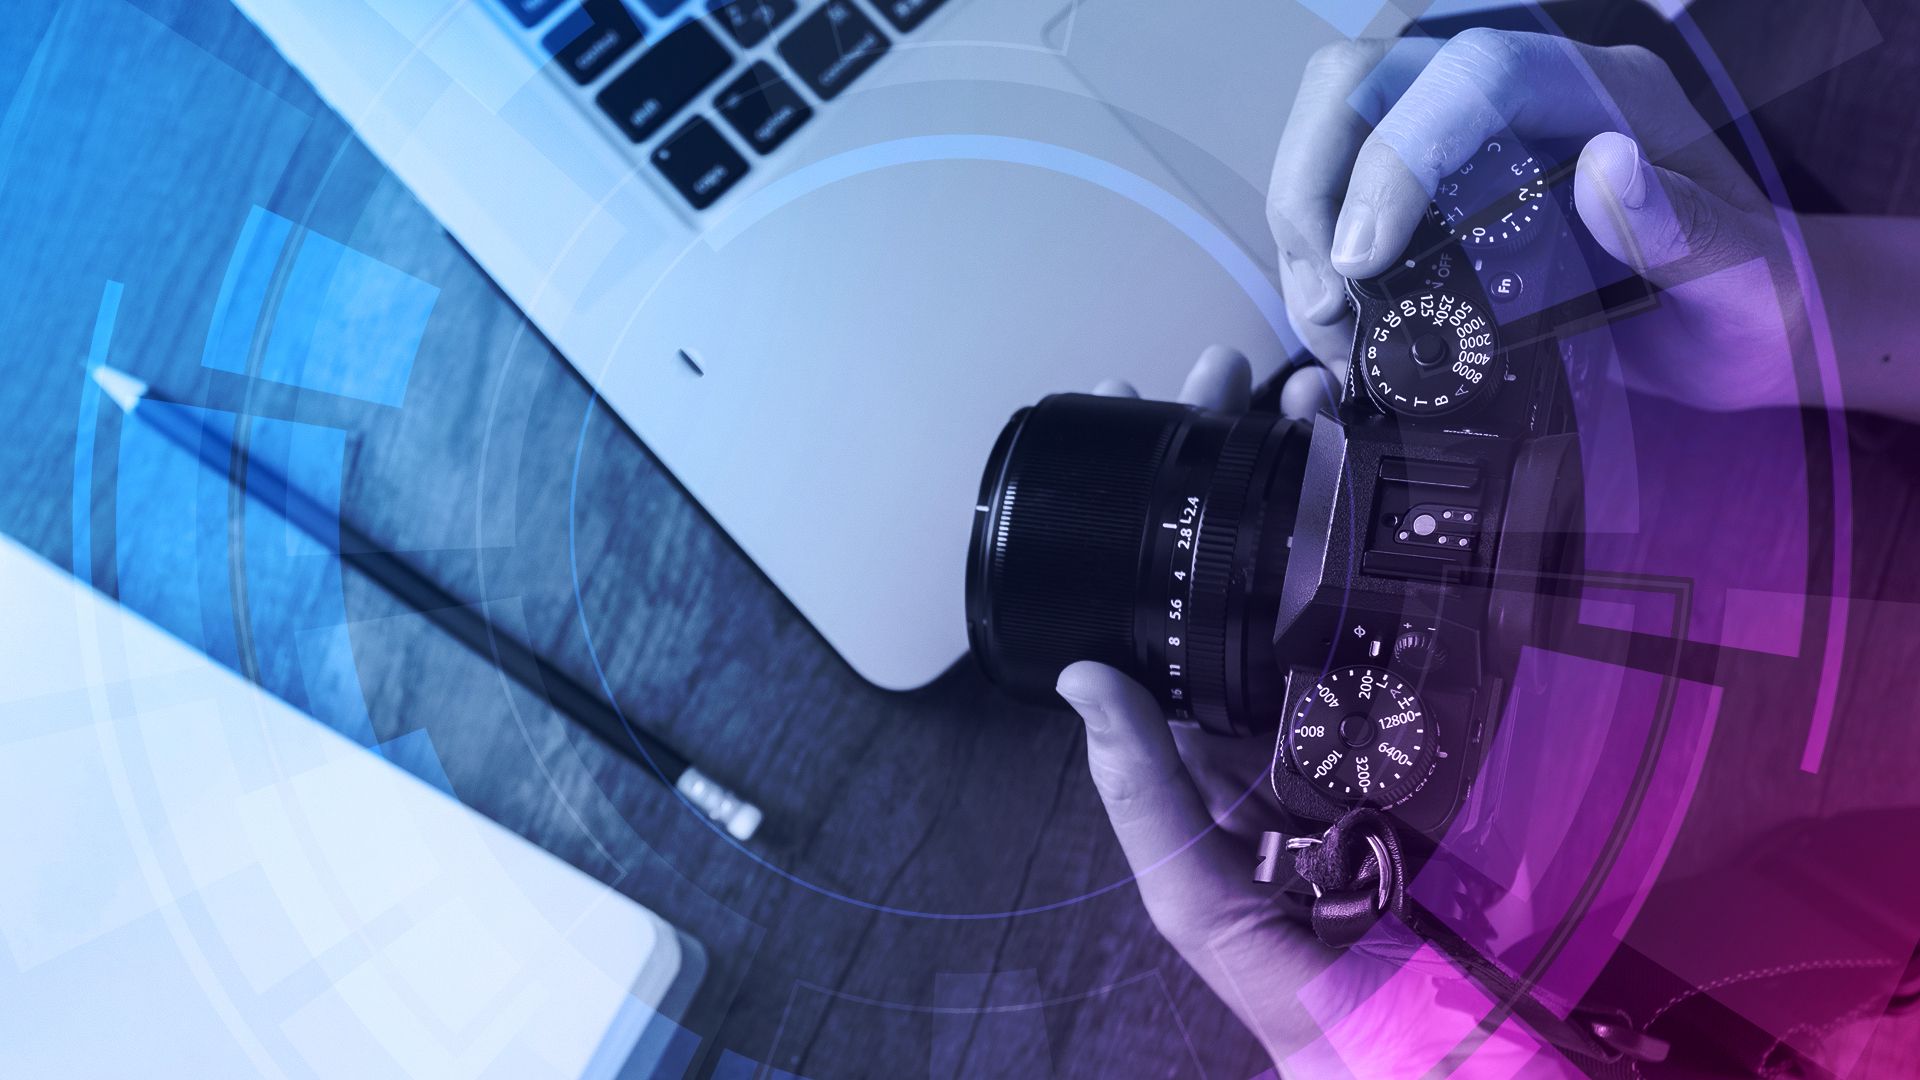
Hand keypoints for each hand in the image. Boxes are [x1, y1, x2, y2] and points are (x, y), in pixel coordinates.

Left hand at [1078, 351, 1574, 1072]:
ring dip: (1335, 477)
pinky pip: (1445, 614)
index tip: (1148, 428)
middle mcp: (1308, 722)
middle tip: (1241, 371)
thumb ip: (1152, 808)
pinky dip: (1433, 536)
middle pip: (1268, 570)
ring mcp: (1394, 710)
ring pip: (1353, 569)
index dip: (1165, 522)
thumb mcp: (1217, 914)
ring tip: (1320, 387)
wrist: (1479, 1054)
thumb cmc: (1342, 1007)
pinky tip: (1417, 460)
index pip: (1184, 619)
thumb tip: (1083, 684)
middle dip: (1251, 467)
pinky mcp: (1476, 716)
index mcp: (1234, 760)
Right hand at [1269, 29, 1802, 412]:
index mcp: (1598, 94)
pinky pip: (1347, 184)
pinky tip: (1333, 317)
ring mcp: (1473, 141)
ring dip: (1303, 217)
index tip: (1364, 255)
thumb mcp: (1744, 276)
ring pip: (1340, 123)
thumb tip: (1607, 167)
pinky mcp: (1441, 191)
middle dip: (1314, 178)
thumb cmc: (1754, 299)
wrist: (1748, 326)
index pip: (1471, 74)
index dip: (1398, 152)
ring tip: (1323, 320)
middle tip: (1323, 294)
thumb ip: (1684, 227)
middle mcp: (1523, 100)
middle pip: (1372, 78)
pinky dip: (1316, 247)